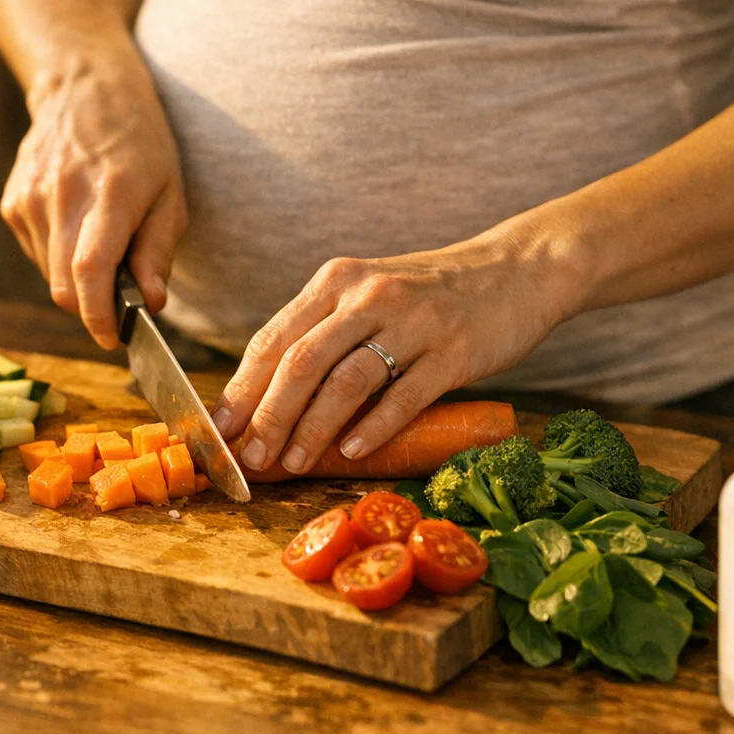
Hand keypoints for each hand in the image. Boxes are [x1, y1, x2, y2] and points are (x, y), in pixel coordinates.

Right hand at [0, 53, 186, 348]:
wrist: (85, 87)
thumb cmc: (140, 142)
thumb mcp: (170, 192)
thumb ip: (158, 250)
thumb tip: (151, 303)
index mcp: (110, 192)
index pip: (90, 270)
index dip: (97, 315)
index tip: (110, 338)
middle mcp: (62, 195)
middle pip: (63, 287)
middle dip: (92, 308)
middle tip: (119, 298)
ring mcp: (30, 198)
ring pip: (49, 276)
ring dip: (77, 281)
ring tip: (101, 241)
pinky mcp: (12, 203)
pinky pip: (37, 256)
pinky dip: (58, 258)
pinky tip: (76, 226)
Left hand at [210, 231, 576, 474]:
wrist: (516, 270)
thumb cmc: (429, 297)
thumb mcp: (367, 298)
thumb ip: (322, 335)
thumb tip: (263, 400)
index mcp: (336, 282)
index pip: (272, 339)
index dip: (241, 389)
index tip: (218, 431)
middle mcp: (368, 295)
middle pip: (300, 361)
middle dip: (268, 415)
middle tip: (250, 457)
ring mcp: (412, 321)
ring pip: (346, 380)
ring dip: (313, 428)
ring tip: (292, 462)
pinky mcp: (453, 349)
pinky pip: (404, 394)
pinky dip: (372, 427)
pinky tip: (350, 453)